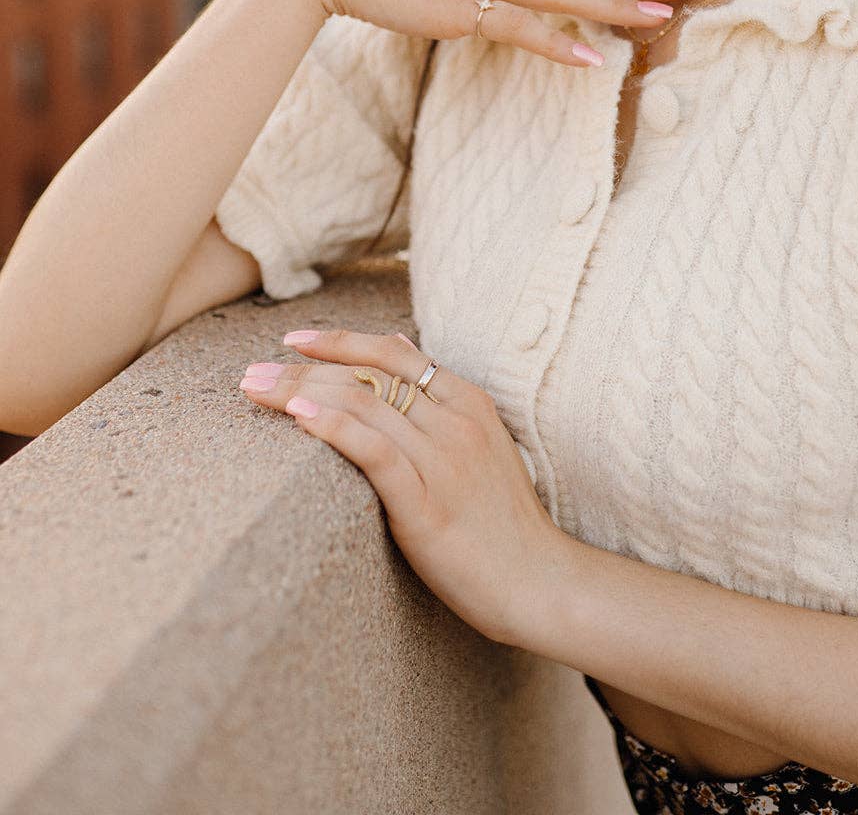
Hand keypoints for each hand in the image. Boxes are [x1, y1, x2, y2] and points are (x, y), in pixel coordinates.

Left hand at [237, 328, 577, 646]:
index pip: (393, 353)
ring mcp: (443, 461)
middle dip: (302, 368)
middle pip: (367, 376)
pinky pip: (374, 451)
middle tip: (252, 371)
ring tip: (254, 391)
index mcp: (469, 402)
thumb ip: (439, 397)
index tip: (292, 340)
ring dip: (299, 391)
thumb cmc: (503, 521)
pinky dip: (333, 427)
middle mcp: (455, 422)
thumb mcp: (482, 442)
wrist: (539, 582)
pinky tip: (297, 417)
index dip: (339, 340)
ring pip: (363, 405)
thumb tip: (397, 345)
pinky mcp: (427, 505)